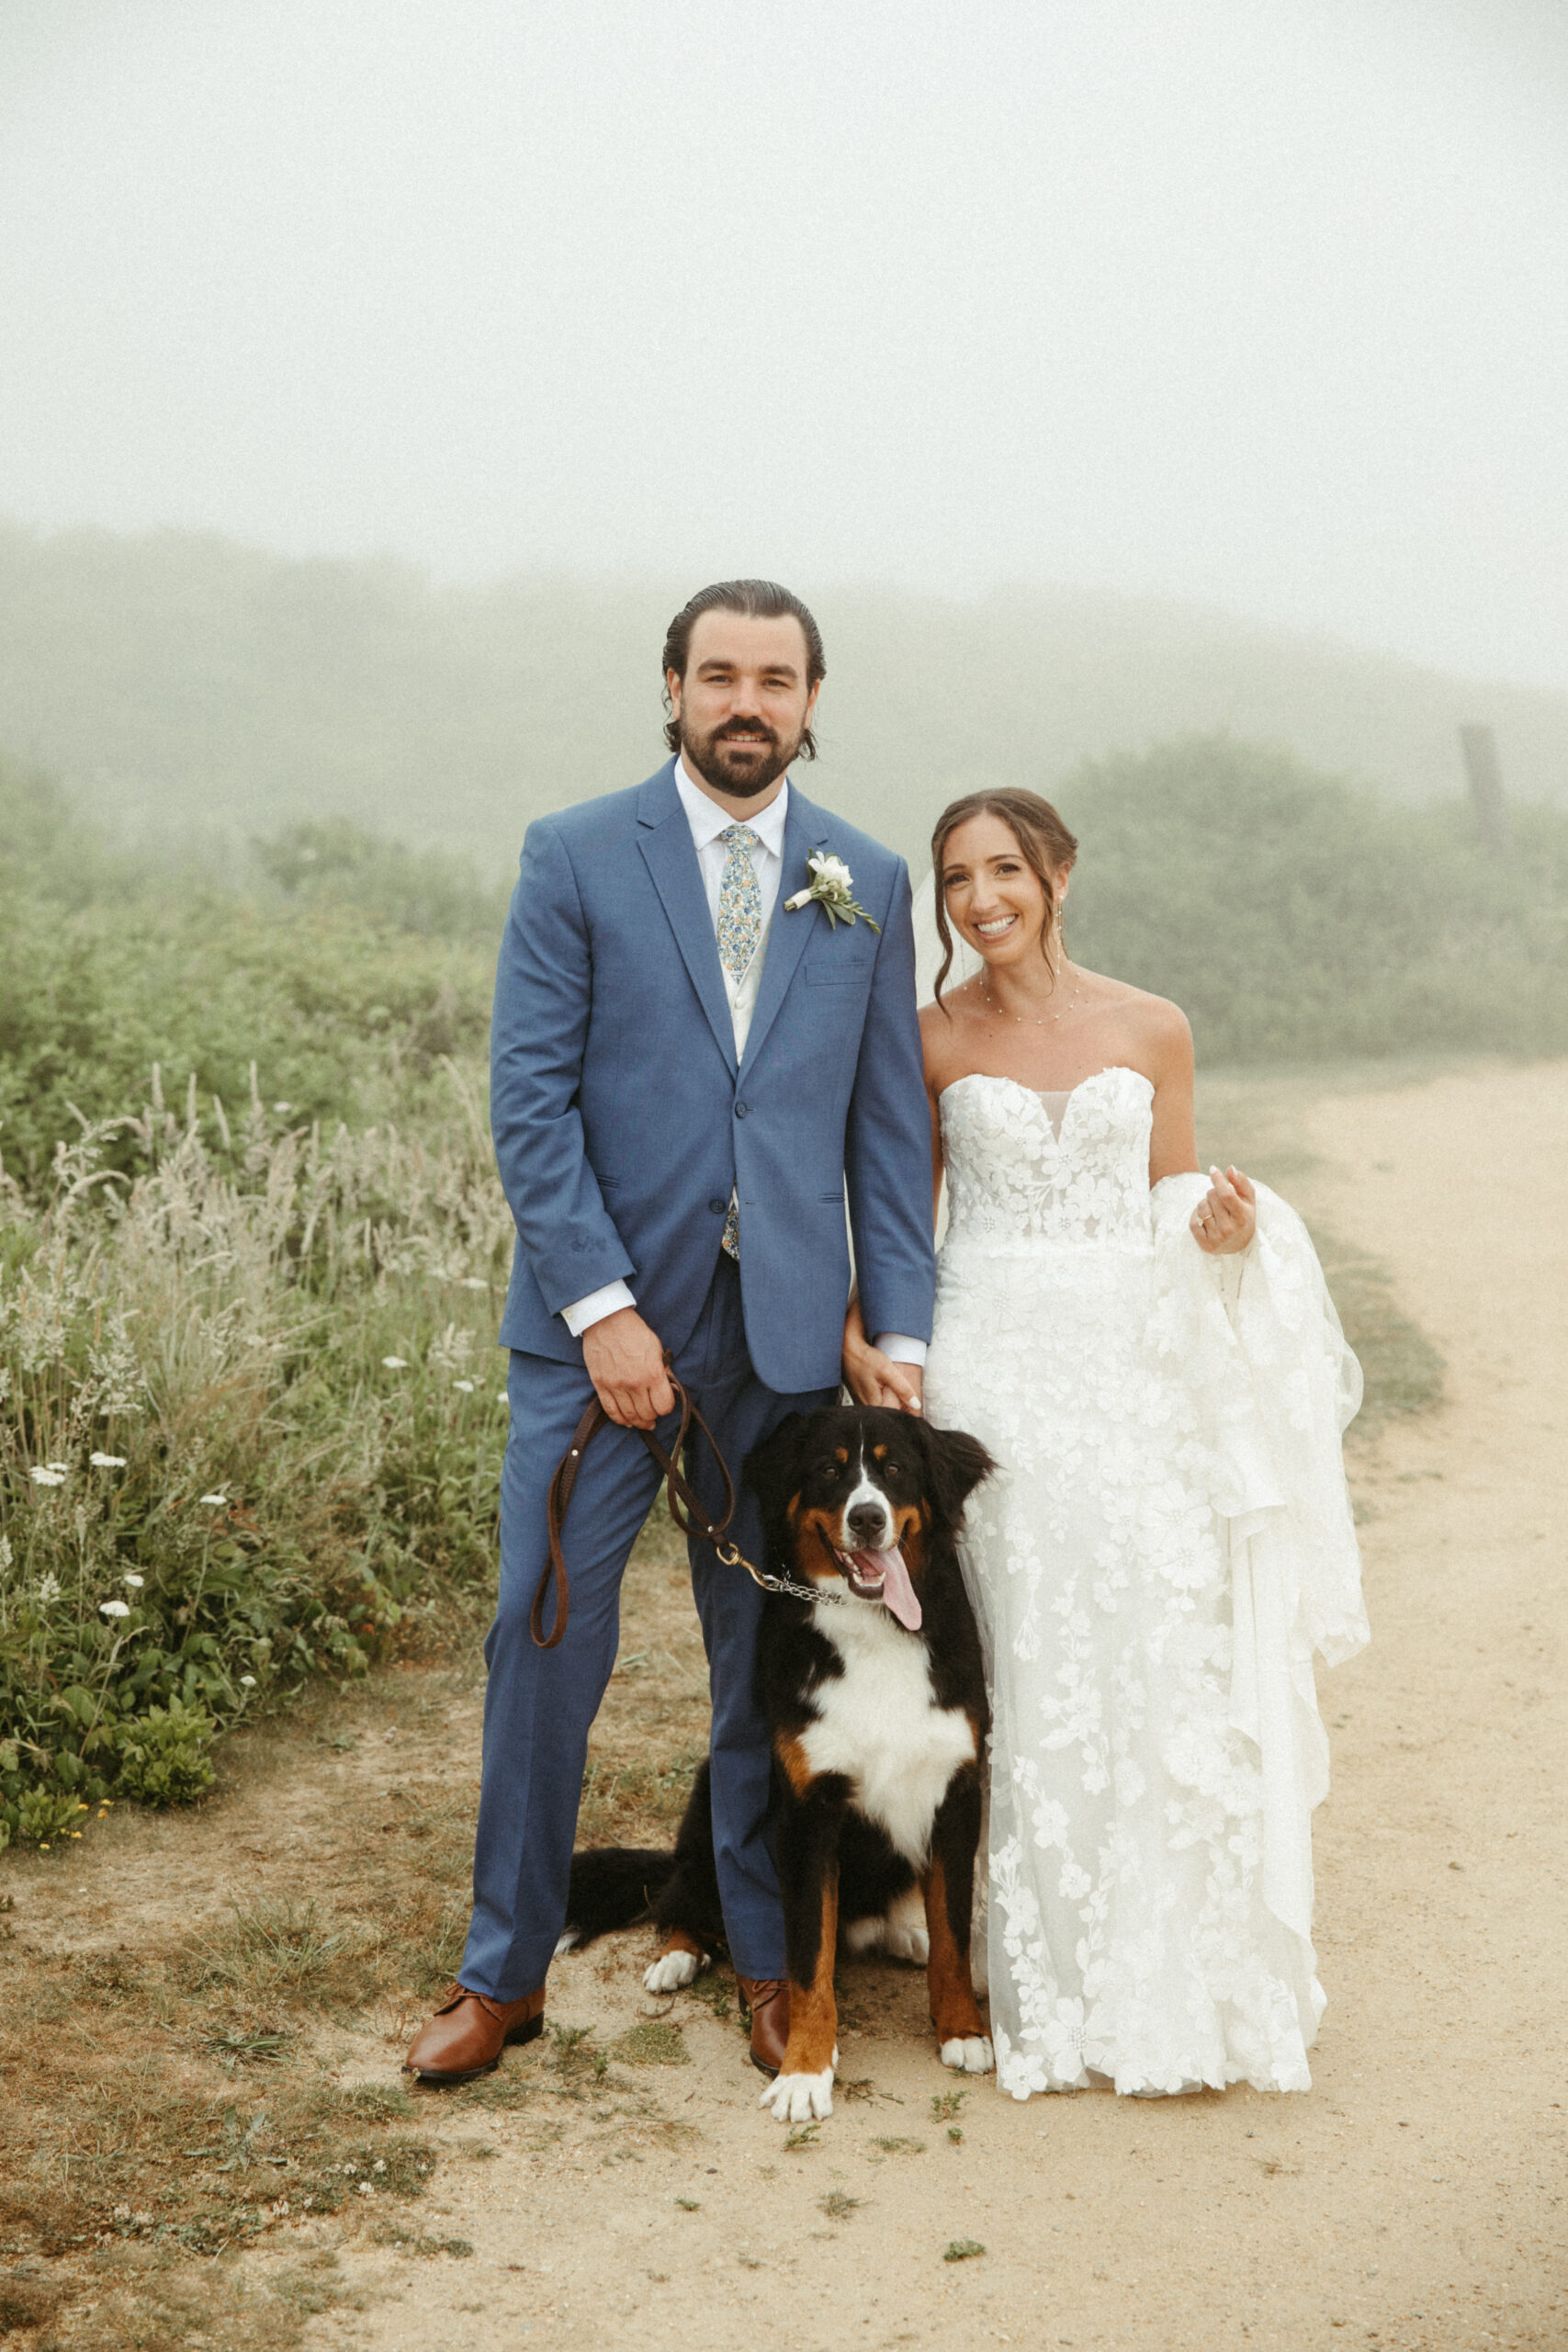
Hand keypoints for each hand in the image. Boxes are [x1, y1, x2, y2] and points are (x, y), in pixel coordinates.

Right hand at [581, 1307, 674, 1427]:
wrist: (606, 1320)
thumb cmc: (633, 1331)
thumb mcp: (656, 1348)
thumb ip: (665, 1371)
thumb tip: (672, 1389)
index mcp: (652, 1373)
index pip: (664, 1405)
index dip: (667, 1407)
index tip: (665, 1403)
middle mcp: (634, 1383)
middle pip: (647, 1413)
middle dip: (653, 1416)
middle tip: (654, 1414)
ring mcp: (616, 1385)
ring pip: (630, 1416)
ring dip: (639, 1422)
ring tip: (643, 1421)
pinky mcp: (601, 1385)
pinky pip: (611, 1411)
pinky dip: (620, 1420)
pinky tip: (627, 1421)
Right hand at [842, 1297, 923, 1413]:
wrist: (847, 1350)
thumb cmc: (865, 1359)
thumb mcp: (887, 1370)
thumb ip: (902, 1388)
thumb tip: (916, 1404)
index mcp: (873, 1404)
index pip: (892, 1418)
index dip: (905, 1415)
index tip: (913, 1410)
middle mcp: (865, 1408)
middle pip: (886, 1416)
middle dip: (899, 1411)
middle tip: (909, 1404)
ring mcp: (860, 1403)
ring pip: (880, 1411)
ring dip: (891, 1406)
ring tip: (900, 1398)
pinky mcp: (859, 1398)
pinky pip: (874, 1405)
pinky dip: (882, 1401)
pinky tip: (886, 1393)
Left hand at [1190, 1165, 1256, 1255]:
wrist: (1239, 1245)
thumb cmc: (1243, 1216)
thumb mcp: (1248, 1199)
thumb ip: (1241, 1182)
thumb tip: (1230, 1168)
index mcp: (1243, 1217)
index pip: (1226, 1194)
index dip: (1218, 1179)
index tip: (1213, 1169)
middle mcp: (1230, 1229)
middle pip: (1212, 1196)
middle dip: (1214, 1192)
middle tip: (1220, 1199)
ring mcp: (1217, 1238)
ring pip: (1201, 1206)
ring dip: (1205, 1203)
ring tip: (1214, 1209)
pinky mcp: (1205, 1244)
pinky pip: (1193, 1221)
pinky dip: (1197, 1215)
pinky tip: (1206, 1218)